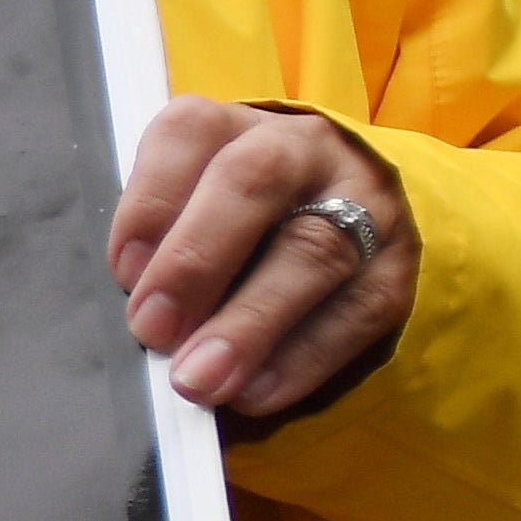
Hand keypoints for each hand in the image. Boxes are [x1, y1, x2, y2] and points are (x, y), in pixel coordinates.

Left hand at [110, 100, 416, 419]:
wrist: (351, 217)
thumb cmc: (237, 223)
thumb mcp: (191, 209)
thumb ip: (164, 246)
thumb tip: (145, 319)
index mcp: (232, 127)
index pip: (189, 135)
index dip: (150, 204)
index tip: (124, 273)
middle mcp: (301, 149)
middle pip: (254, 184)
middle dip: (196, 260)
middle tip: (152, 330)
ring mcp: (361, 203)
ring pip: (313, 251)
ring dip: (249, 323)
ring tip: (201, 378)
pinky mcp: (395, 267)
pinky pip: (355, 312)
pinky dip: (299, 359)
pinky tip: (254, 392)